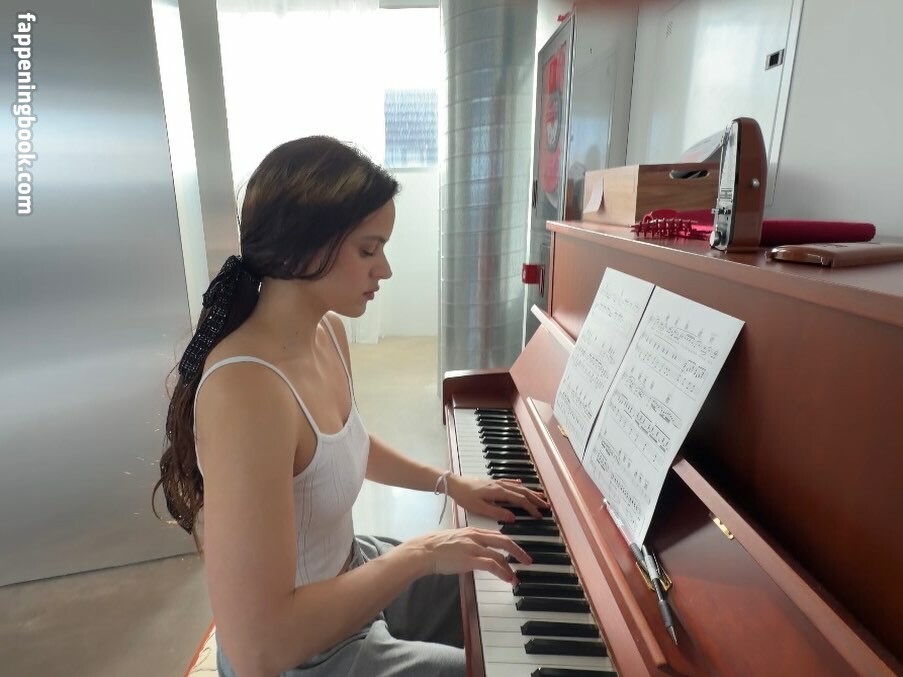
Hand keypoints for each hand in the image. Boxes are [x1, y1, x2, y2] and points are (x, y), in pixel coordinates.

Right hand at [404, 527, 531, 582]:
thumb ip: (468, 543)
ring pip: (500, 554)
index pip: (497, 535)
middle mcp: (475, 536)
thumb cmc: (435, 547)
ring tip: (517, 577)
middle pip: (504, 541)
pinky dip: (503, 572)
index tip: (517, 551)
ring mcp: (473, 547)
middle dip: (518, 551)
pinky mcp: (470, 559)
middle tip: (527, 560)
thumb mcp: (456, 540)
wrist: (424, 550)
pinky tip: (508, 578)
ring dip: (511, 567)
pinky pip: (492, 565)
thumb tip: (476, 554)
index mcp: (472, 531)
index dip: (510, 543)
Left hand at [447, 475, 548, 521]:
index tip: (539, 515)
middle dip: (535, 499)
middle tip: (546, 506)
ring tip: (540, 496)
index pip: (519, 500)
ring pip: (517, 486)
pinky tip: (521, 483)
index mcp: (498, 492)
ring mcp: (496, 482)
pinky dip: (517, 483)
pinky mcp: (491, 482)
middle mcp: (500, 485)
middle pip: (522, 491)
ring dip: (529, 491)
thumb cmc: (464, 496)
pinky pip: (509, 482)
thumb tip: (513, 518)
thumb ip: (497, 512)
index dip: (531, 508)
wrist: (453, 483)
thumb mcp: (479, 508)